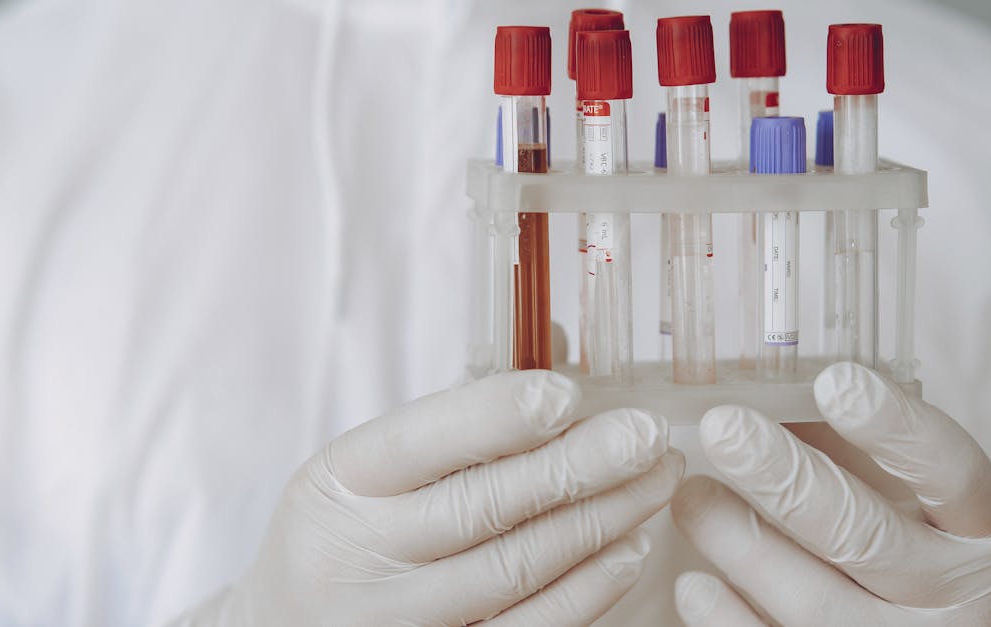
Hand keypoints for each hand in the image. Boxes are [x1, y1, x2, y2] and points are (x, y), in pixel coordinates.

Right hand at [176, 371, 683, 625]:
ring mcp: (393, 624)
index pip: (419, 441)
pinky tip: (629, 546)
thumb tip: (554, 348)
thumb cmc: (345, 537)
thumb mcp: (363, 473)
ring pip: (515, 570)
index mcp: (334, 487)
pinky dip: (589, 589)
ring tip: (656, 479)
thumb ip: (448, 425)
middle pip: (481, 506)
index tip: (569, 394)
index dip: (497, 415)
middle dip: (578, 466)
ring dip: (600, 522)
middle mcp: (354, 558)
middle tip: (648, 436)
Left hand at [671, 362, 990, 625]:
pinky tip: (694, 584)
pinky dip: (727, 618)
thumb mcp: (907, 499)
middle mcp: (950, 596)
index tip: (835, 382)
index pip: (949, 474)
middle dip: (785, 477)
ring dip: (740, 542)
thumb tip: (770, 391)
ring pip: (811, 600)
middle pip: (863, 535)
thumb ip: (853, 450)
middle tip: (725, 428)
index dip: (894, 428)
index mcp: (980, 533)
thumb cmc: (916, 552)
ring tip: (694, 496)